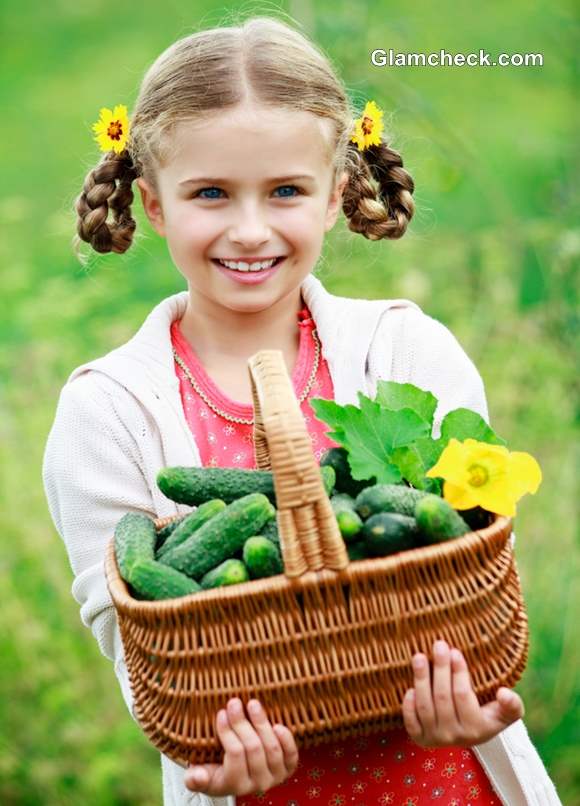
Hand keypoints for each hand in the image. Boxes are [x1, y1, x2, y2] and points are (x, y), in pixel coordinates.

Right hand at [184, 698, 298, 796]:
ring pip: (272, 748)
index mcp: (235, 785)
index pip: (235, 754)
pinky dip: (286, 738)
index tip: (221, 713)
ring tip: (252, 704)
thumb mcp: (200, 775)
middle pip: (253, 748)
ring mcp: (275, 777)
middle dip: (242, 722)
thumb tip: (196, 777)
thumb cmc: (216, 771)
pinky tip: (276, 723)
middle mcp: (258, 784)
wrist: (237, 774)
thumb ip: (194, 779)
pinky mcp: (288, 768)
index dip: (228, 732)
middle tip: (234, 703)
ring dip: (262, 722)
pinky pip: (291, 754)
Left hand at [402, 639, 524, 747]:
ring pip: (425, 706)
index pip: (463, 696)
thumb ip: (512, 704)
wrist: (469, 734)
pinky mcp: (420, 738)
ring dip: (421, 679)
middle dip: (440, 669)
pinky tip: (410, 688)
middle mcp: (455, 736)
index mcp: (477, 729)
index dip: (458, 673)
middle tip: (439, 645)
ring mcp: (435, 739)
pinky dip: (409, 706)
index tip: (455, 652)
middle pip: (442, 698)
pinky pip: (411, 722)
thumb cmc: (488, 715)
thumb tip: (503, 692)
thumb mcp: (507, 713)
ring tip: (419, 656)